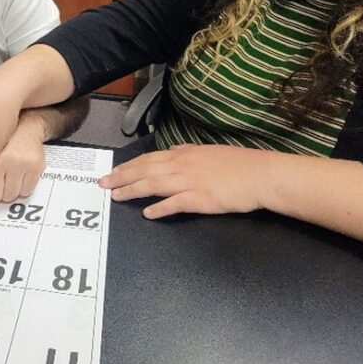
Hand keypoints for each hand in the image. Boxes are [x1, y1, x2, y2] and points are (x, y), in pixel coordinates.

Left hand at [99, 144, 270, 218]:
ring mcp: (190, 181)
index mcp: (184, 154)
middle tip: (102, 184)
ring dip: (132, 190)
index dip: (128, 166)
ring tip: (116, 196)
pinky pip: (174, 203)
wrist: (259, 174)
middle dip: (121, 177)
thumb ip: (188, 151)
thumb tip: (172, 149)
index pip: (148, 159)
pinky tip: (147, 214)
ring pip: (153, 184)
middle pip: (144, 170)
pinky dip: (159, 208)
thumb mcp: (208, 151)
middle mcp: (182, 165)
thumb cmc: (237, 163)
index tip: (113, 172)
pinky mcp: (200, 198)